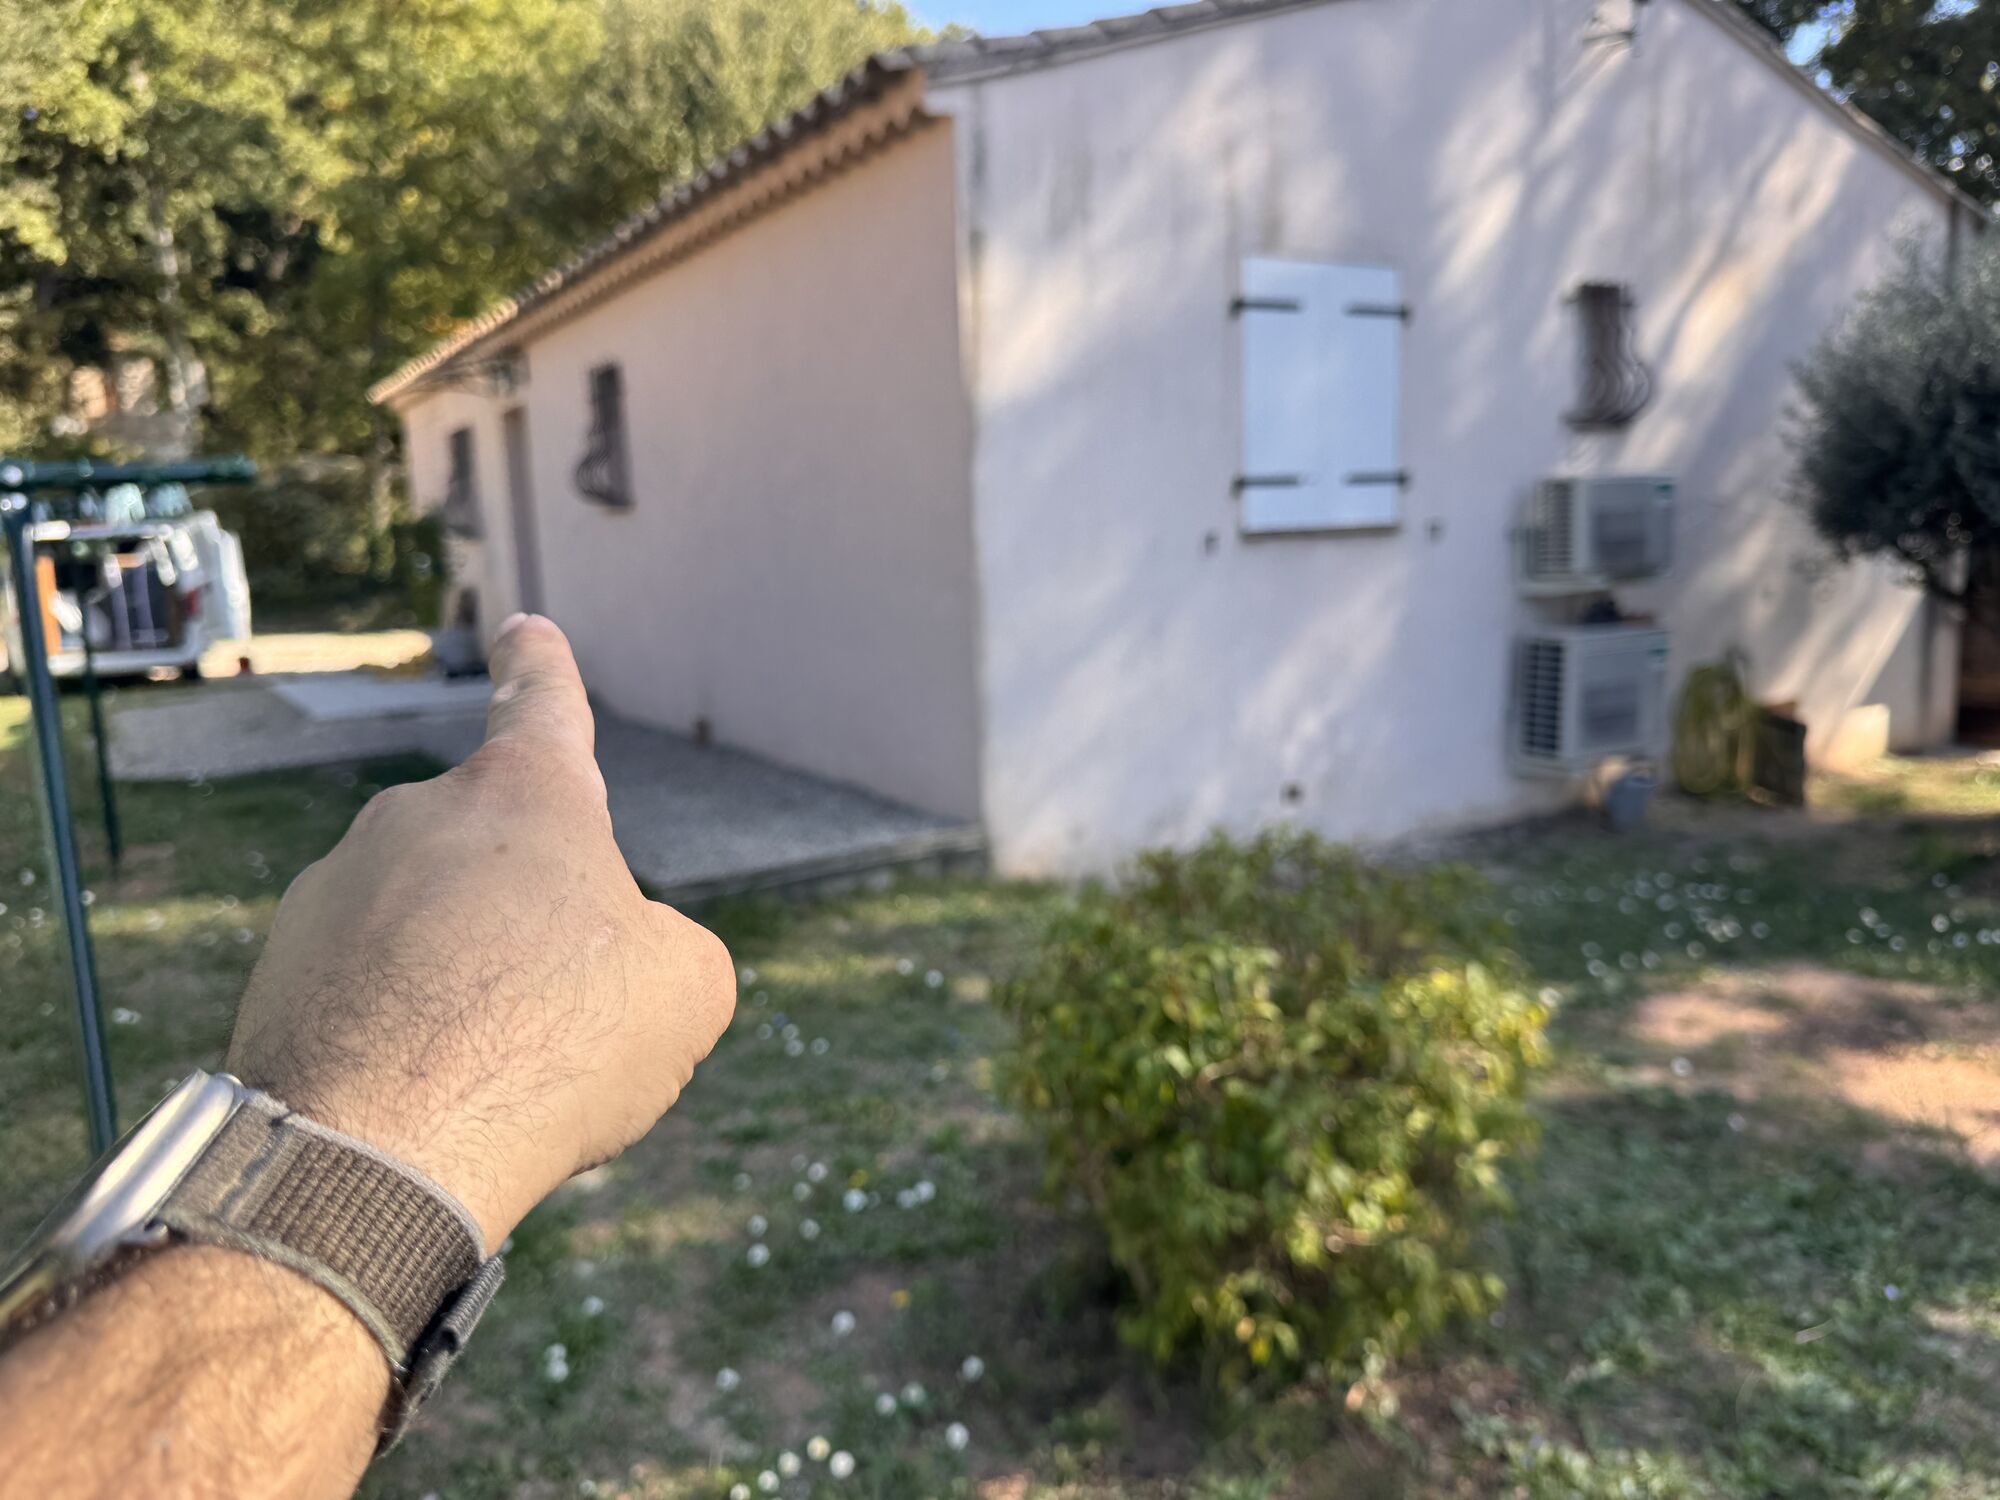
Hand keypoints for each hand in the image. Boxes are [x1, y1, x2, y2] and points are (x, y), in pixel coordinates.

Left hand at [226, 613, 735, 1247]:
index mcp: (527, 796)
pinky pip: (367, 980)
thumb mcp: (683, 992)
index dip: (543, 669)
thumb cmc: (552, 1047)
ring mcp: (339, 882)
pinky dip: (399, 1023)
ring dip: (464, 979)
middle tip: (559, 1018)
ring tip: (489, 1072)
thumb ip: (668, 948)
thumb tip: (625, 956)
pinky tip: (421, 1095)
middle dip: (531, 921)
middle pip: (499, 856)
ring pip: (431, 925)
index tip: (523, 630)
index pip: (543, 707)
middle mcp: (420, 814)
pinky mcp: (282, 960)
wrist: (380, 1149)